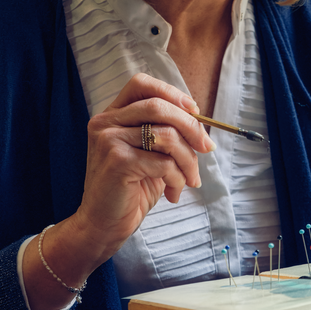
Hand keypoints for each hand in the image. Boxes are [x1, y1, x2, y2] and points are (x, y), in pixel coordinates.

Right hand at [22, 74, 214, 309]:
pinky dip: (178, 178)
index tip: (194, 111)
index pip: (141, 84)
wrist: (103, 225)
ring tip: (190, 179)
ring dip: (188, 160)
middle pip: (159, 106)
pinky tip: (173, 192)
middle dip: (191, 126)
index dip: (172, 93)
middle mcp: (105, 123)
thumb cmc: (129, 190)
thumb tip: (199, 120)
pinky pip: (164, 163)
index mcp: (111, 115)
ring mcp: (109, 140)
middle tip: (207, 147)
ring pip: (167, 136)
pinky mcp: (118, 162)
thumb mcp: (148, 154)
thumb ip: (164, 132)